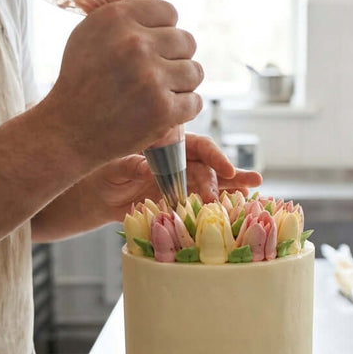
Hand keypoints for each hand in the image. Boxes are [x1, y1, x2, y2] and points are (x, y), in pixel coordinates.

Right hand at [43, 0, 202, 168]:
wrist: (69, 129)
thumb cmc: (83, 77)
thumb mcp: (94, 32)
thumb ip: (129, 3)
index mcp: (117, 17)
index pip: (169, 12)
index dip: (160, 32)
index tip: (145, 49)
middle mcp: (135, 44)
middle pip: (187, 41)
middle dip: (173, 58)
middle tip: (149, 75)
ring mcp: (150, 77)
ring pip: (195, 71)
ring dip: (181, 84)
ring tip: (156, 92)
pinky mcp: (162, 110)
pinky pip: (195, 101)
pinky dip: (182, 109)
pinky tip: (161, 111)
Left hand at [86, 133, 262, 220]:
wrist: (98, 197)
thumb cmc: (104, 173)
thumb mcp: (113, 166)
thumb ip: (130, 165)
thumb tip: (145, 167)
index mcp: (170, 146)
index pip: (199, 146)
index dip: (215, 157)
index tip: (226, 170)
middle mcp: (181, 163)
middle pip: (211, 167)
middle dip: (226, 178)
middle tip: (237, 191)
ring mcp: (183, 183)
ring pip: (214, 183)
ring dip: (233, 187)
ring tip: (254, 190)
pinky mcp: (180, 202)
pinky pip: (202, 203)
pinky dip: (219, 205)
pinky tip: (236, 207)